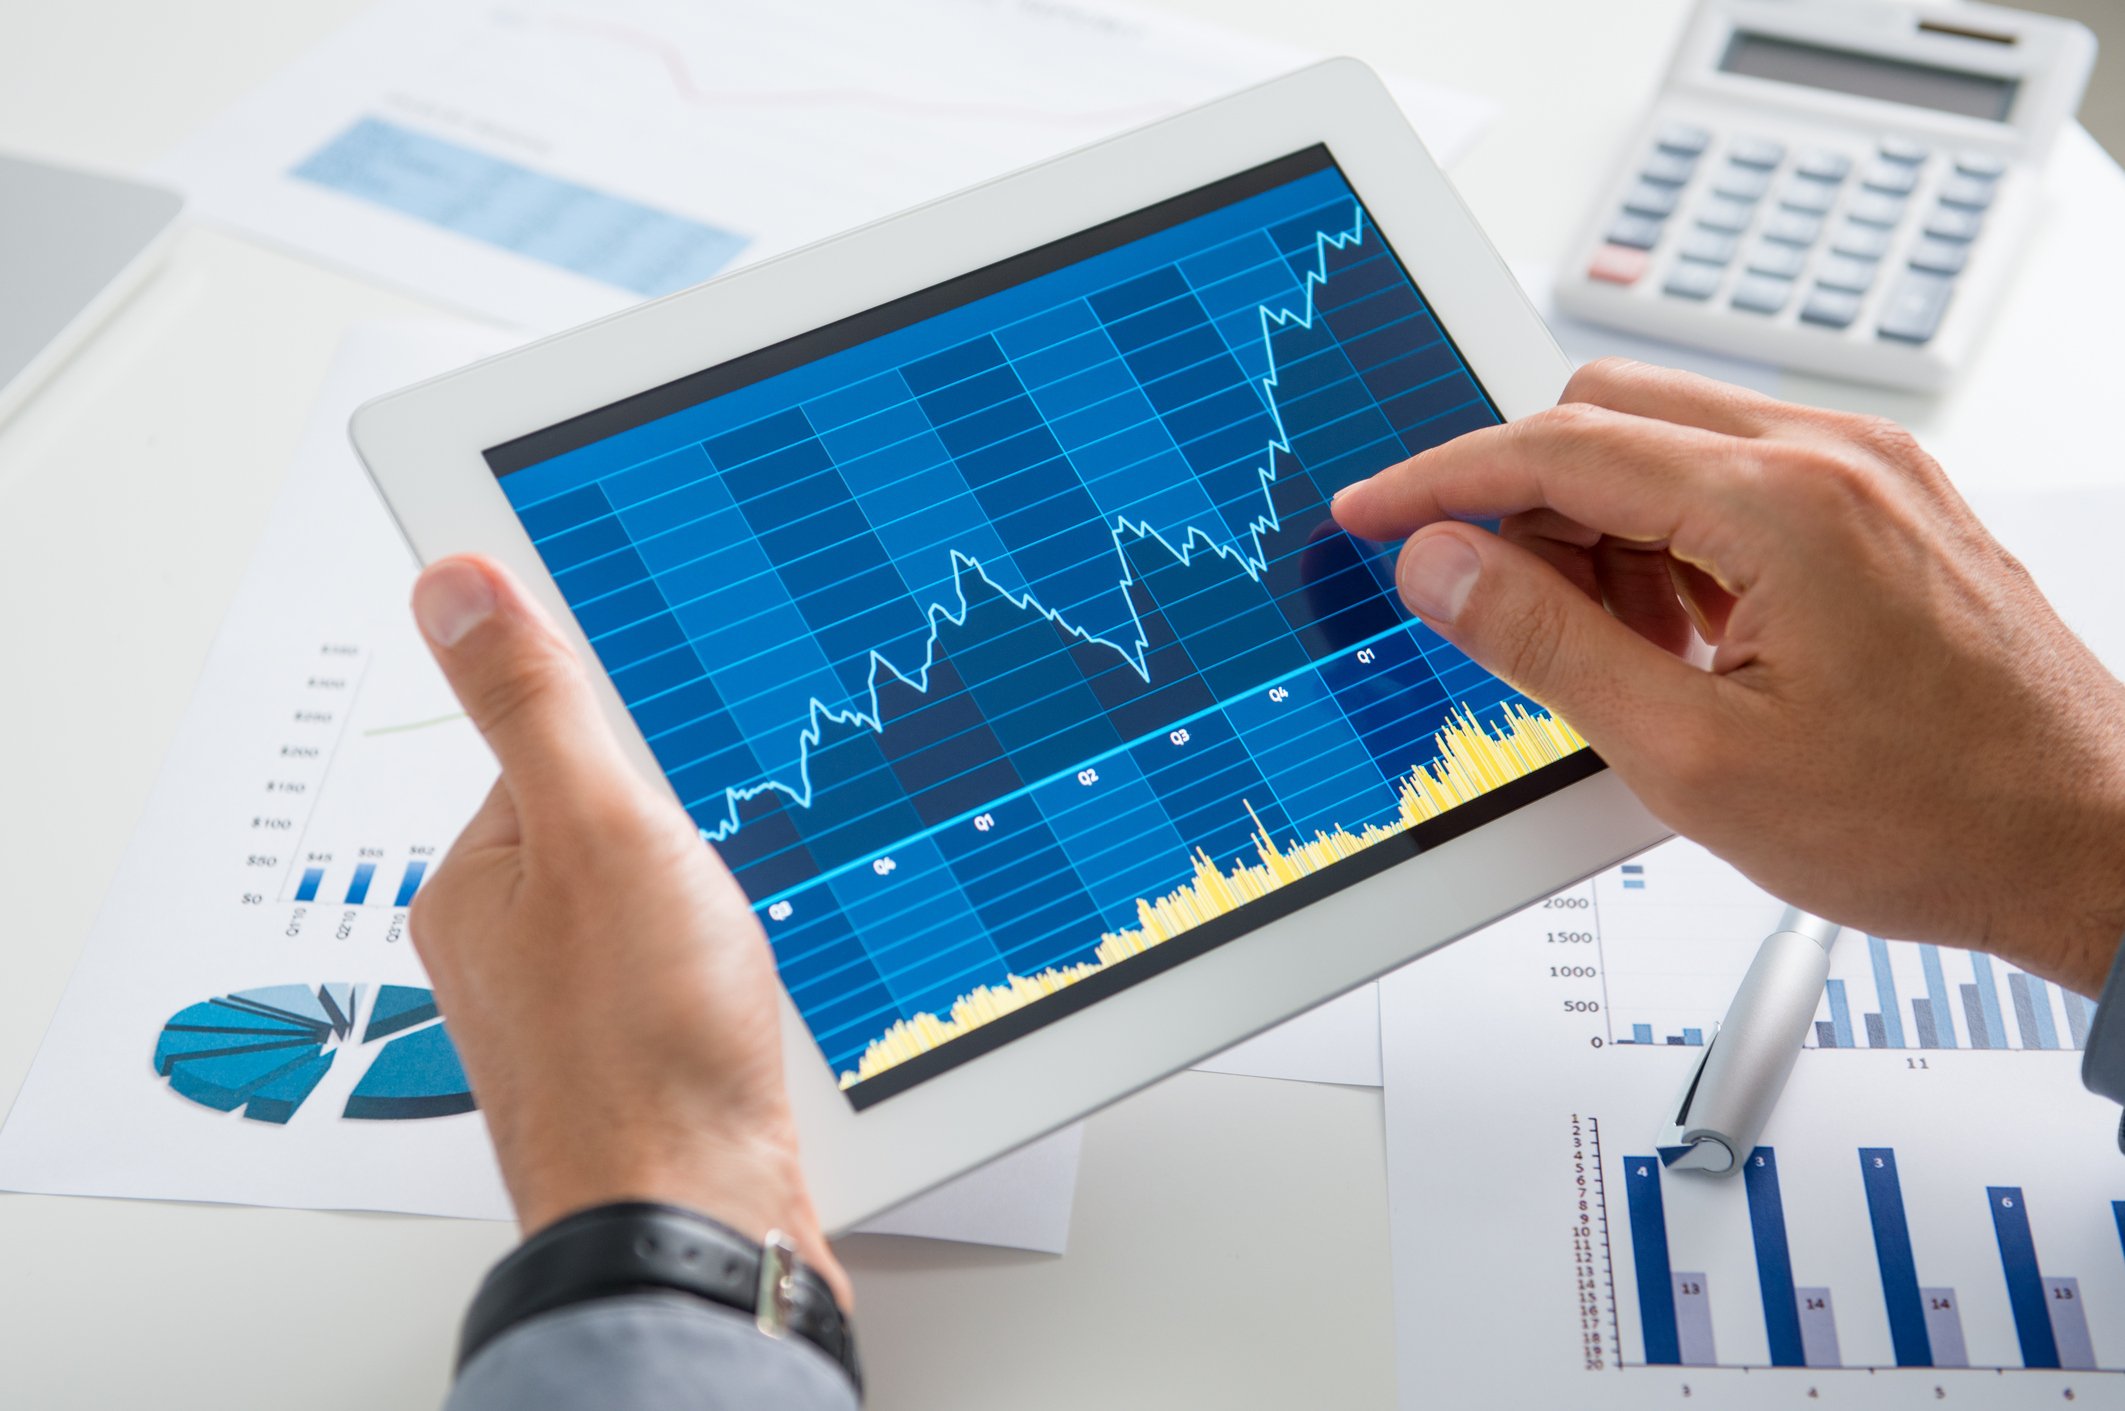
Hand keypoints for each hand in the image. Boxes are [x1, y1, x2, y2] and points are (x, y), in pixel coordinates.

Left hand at [407, 554, 848, 1307]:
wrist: (696, 1221)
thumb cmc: (637, 1055)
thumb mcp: (595, 832)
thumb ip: (536, 704)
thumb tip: (456, 580)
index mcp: (477, 879)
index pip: (555, 741)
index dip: (635, 733)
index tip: (688, 739)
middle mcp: (513, 943)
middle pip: (621, 818)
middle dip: (693, 825)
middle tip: (722, 869)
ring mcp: (579, 1004)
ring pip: (671, 895)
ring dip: (728, 899)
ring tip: (745, 944)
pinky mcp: (646, 1053)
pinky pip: (698, 966)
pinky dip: (741, 963)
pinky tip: (762, 990)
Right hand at [1334, 358, 2124, 994]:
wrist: (2089, 848)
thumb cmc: (1931, 819)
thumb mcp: (1694, 758)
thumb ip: (1545, 646)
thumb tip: (1441, 566)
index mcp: (1782, 503)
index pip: (1554, 446)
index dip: (1438, 480)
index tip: (1372, 514)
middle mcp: (1832, 456)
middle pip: (1606, 414)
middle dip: (1522, 501)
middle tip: (1492, 607)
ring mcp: (1869, 472)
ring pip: (1668, 440)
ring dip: (1602, 525)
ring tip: (1616, 655)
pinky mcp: (1886, 501)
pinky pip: (1735, 475)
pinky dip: (1673, 538)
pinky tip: (1681, 638)